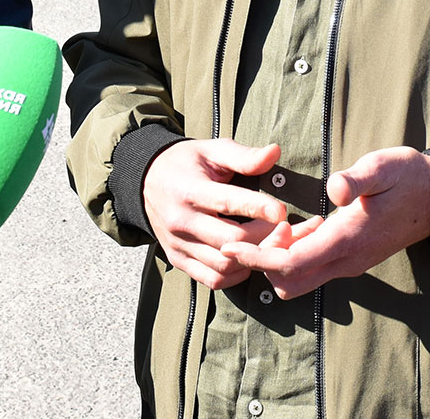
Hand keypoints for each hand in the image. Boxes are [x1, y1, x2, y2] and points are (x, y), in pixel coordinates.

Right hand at [142, 139, 288, 289]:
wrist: (146, 181)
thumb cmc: (185, 163)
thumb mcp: (211, 150)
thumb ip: (243, 156)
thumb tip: (274, 153)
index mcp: (190, 190)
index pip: (228, 203)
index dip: (259, 208)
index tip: (281, 211)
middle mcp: (182, 221)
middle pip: (231, 240)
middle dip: (264, 236)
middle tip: (282, 227)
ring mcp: (179, 244)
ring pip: (224, 265)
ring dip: (253, 257)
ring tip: (268, 242)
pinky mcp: (178, 260)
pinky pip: (213, 279)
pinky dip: (236, 274)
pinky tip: (247, 257)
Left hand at [222, 146, 429, 298]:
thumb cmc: (408, 178)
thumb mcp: (384, 167)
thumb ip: (357, 178)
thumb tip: (334, 189)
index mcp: (348, 239)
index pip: (291, 263)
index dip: (256, 257)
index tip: (229, 246)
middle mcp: (346, 260)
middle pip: (289, 282)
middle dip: (265, 261)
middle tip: (263, 227)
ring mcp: (350, 264)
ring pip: (301, 280)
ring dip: (282, 259)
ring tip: (286, 224)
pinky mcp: (351, 260)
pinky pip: (314, 269)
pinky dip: (297, 255)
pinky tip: (303, 227)